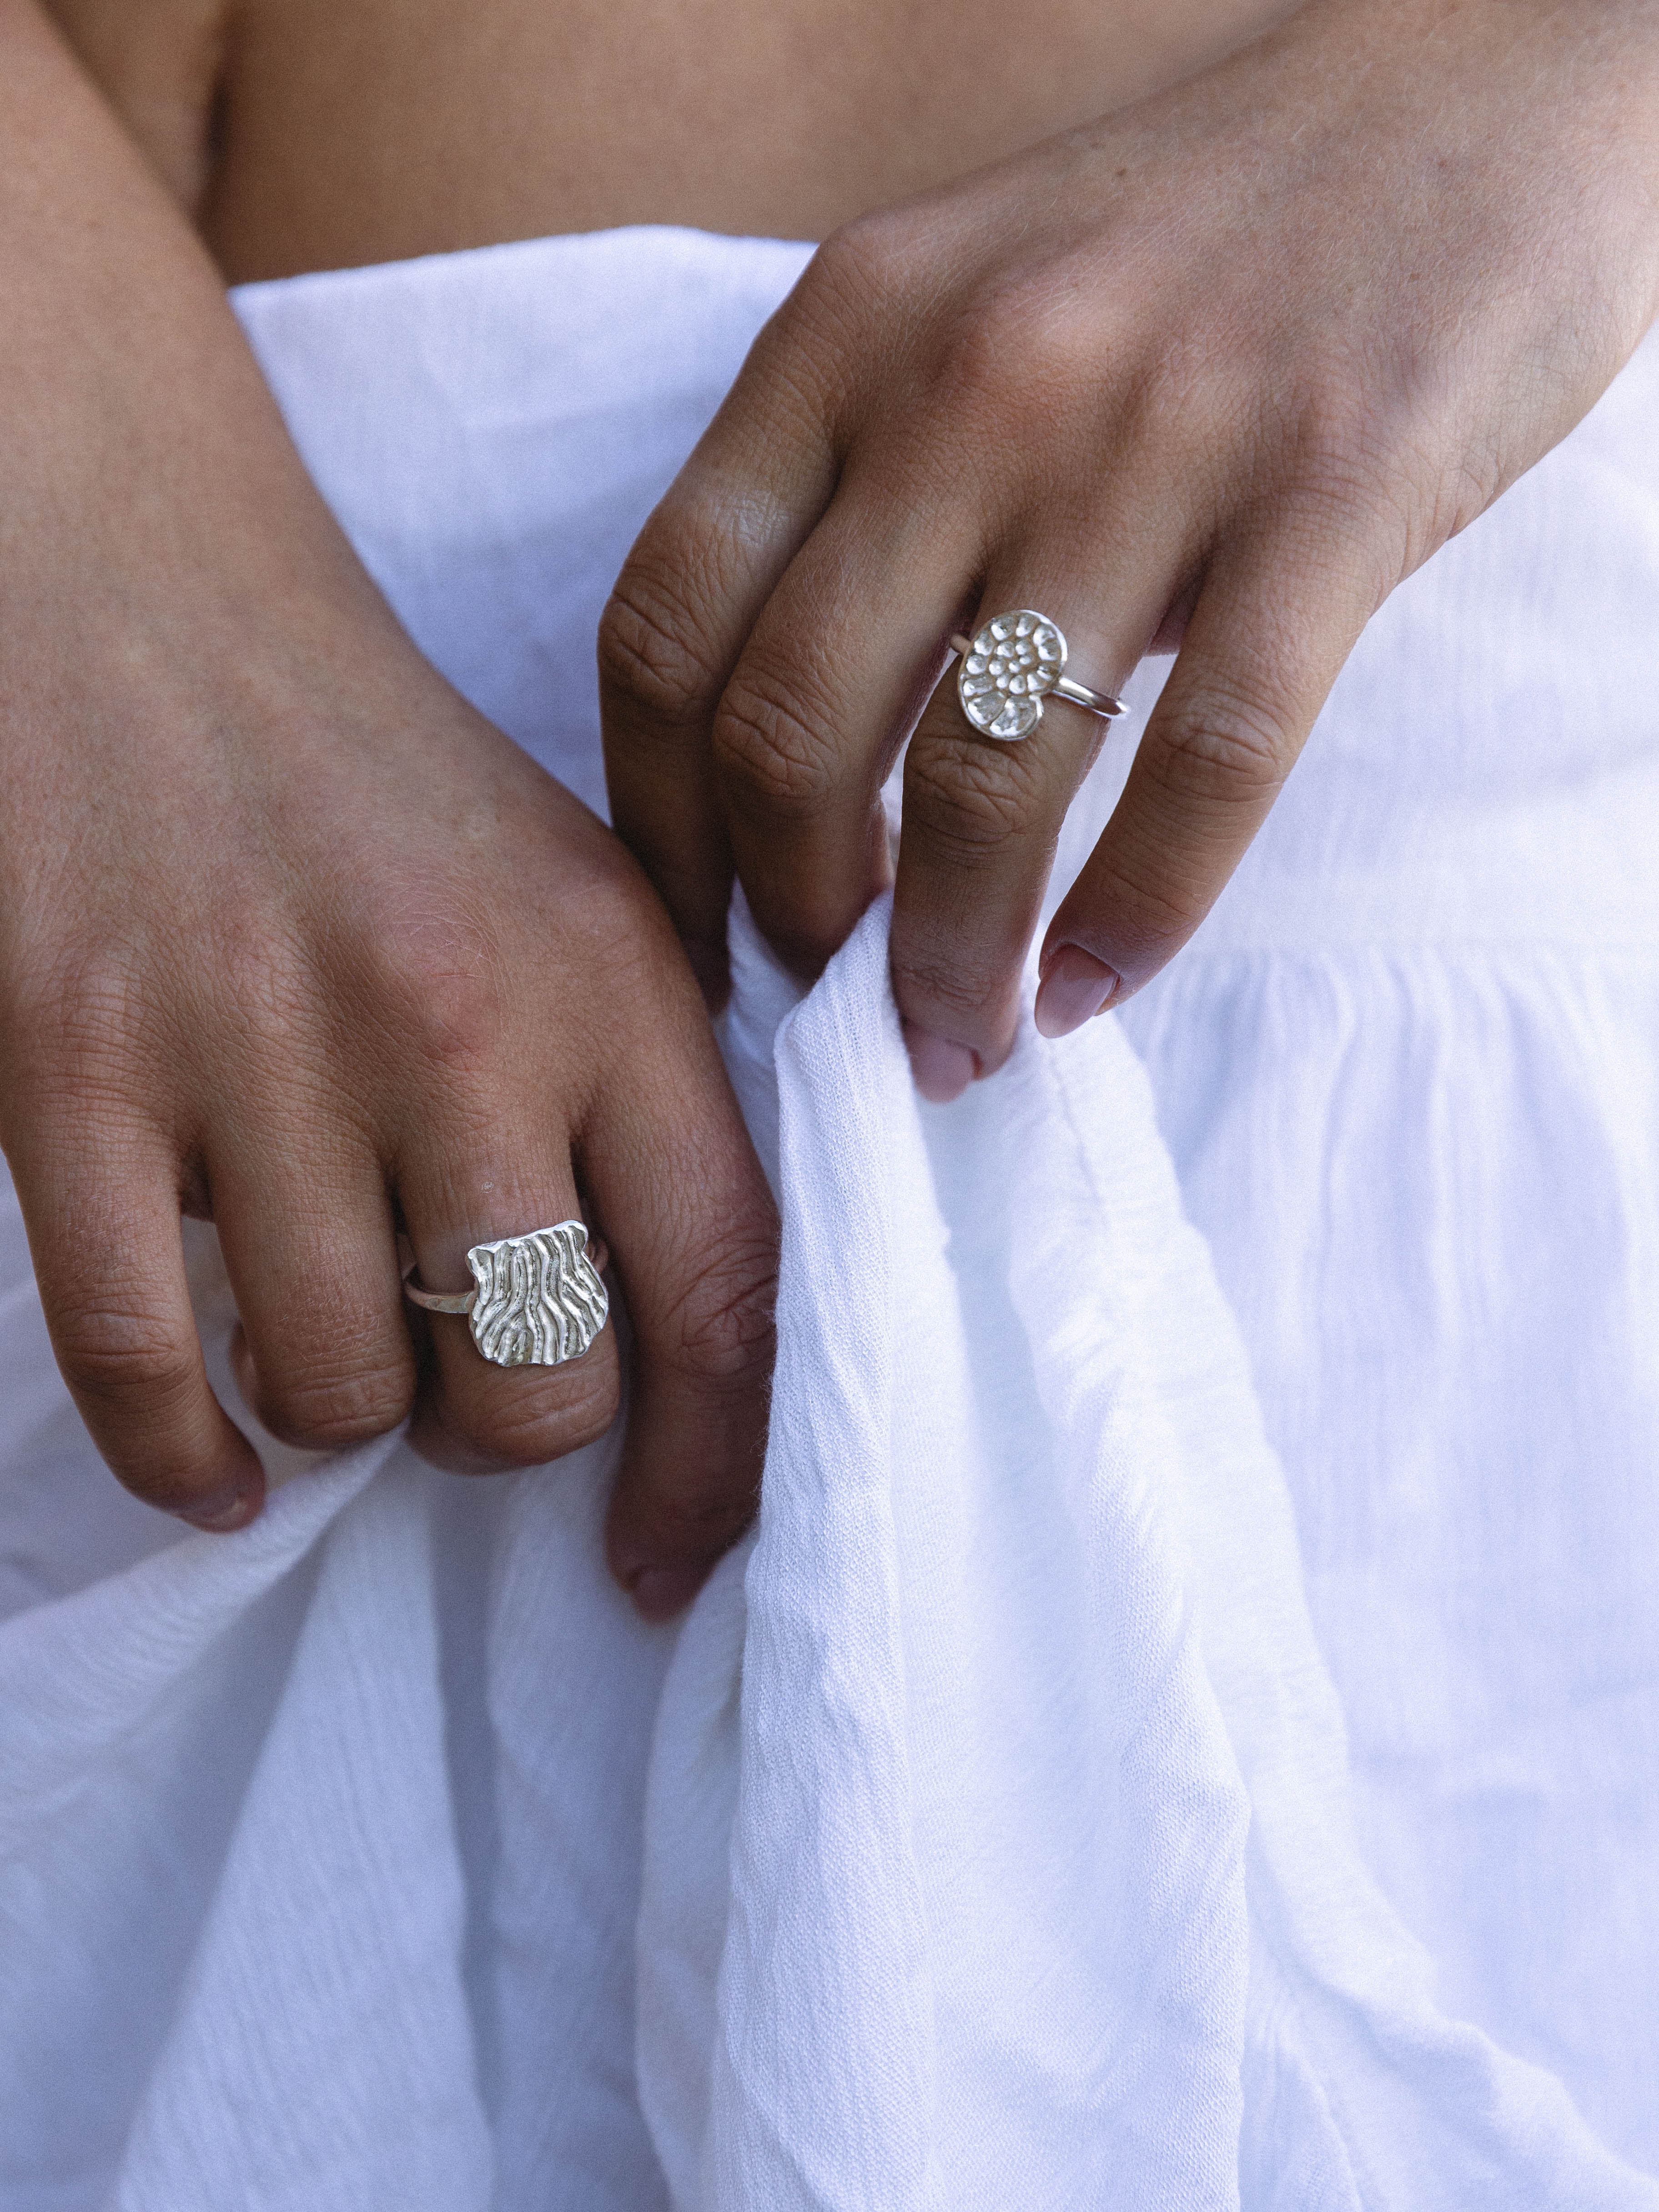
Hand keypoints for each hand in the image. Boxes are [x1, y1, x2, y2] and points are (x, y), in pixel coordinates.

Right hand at [0, 1, 774, 1616]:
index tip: (668, 1557)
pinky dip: (186, 1456)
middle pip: (530, 1386)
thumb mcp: (586, 896)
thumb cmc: (384, 789)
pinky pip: (140, 1367)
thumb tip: (715, 1336)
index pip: (718, 1286)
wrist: (145, 606)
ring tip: (333, 1330)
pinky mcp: (68, 1073)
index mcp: (608, 978)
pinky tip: (221, 1464)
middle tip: (464, 1372)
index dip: (711, 1464)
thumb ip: (655, 1093)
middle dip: (501, 1433)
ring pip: (339, 1392)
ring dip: (345, 1415)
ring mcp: (249, 1051)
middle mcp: (450, 1020)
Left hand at [602, 0, 1658, 1097]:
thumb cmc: (1194, 236)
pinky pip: (1207, 763)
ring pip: (987, 776)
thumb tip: (796, 773)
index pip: (667, 624)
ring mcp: (1154, 432)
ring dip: (951, 957)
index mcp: (846, 330)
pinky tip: (1097, 988)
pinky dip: (1137, 917)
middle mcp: (970, 376)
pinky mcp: (1334, 488)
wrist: (1474, 89)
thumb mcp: (964, 309)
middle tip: (829, 1011)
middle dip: (791, 918)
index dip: (655, 823)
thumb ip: (862, 498)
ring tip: (958, 1044)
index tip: (695, 933)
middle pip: (793, 726)